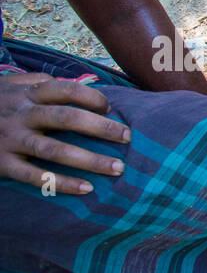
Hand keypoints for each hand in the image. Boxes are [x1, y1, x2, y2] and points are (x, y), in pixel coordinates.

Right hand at [0, 73, 129, 194]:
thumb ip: (39, 83)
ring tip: (118, 168)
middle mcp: (20, 115)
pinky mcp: (2, 163)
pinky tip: (86, 189)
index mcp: (25, 94)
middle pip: (65, 119)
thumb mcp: (8, 86)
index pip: (64, 90)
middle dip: (101, 128)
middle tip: (128, 137)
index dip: (91, 97)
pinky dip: (61, 182)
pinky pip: (35, 176)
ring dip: (89, 160)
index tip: (109, 108)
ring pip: (54, 150)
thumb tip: (83, 83)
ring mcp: (10, 139)